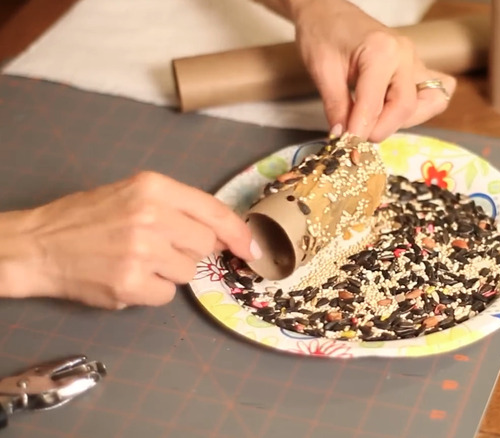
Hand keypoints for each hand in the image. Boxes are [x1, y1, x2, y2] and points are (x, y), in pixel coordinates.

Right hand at [7, 171, 256, 308]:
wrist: (37, 246)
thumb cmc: (86, 219)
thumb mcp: (133, 195)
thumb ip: (178, 209)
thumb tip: (222, 235)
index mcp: (153, 187)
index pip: (214, 211)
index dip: (238, 233)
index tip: (251, 249)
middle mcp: (151, 215)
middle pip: (204, 245)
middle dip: (188, 251)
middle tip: (156, 248)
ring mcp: (142, 250)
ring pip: (188, 272)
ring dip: (168, 272)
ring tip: (135, 261)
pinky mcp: (131, 282)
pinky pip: (166, 295)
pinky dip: (150, 291)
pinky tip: (126, 277)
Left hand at [290, 0, 455, 141]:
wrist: (328, 11)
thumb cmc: (323, 34)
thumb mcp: (322, 71)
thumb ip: (336, 107)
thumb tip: (344, 138)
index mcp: (381, 51)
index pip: (376, 104)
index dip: (361, 129)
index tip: (348, 147)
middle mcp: (406, 55)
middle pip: (406, 107)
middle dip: (382, 128)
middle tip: (358, 137)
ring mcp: (415, 61)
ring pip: (428, 103)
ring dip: (402, 120)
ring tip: (374, 122)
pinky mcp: (418, 68)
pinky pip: (435, 93)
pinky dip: (421, 109)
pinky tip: (394, 111)